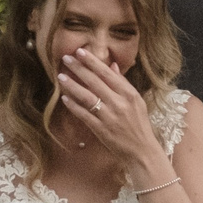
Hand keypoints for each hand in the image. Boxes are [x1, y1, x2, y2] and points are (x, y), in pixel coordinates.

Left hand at [55, 50, 162, 172]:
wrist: (142, 151)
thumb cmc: (139, 124)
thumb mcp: (136, 101)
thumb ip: (123, 83)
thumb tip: (112, 65)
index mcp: (129, 94)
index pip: (107, 73)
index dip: (92, 62)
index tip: (80, 52)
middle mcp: (119, 103)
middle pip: (95, 82)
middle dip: (79, 68)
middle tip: (66, 59)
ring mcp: (109, 117)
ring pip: (87, 97)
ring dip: (72, 85)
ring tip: (61, 77)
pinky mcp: (101, 130)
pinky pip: (84, 115)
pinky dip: (74, 106)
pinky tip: (64, 98)